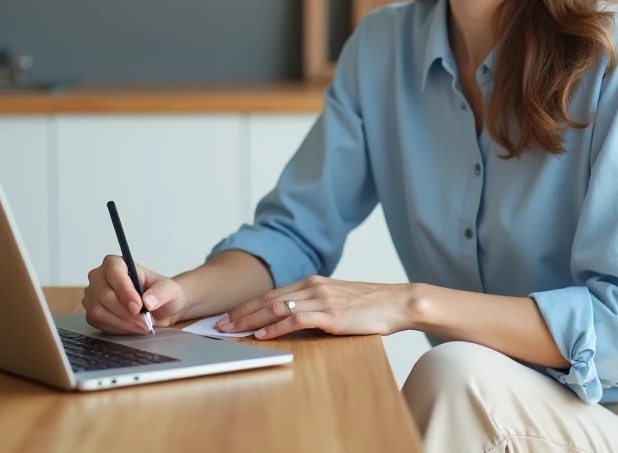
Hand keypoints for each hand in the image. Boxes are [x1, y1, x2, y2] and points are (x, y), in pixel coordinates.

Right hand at [82, 254, 186, 334]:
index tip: (138, 306)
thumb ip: (160, 293)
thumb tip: (147, 301)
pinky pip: (97, 322)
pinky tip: (130, 327)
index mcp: (117, 263)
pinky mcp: (92, 311)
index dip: (125, 291)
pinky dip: (116, 328)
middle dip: (124, 312)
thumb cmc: (161, 293)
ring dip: (121, 322)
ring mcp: (94, 294)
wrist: (160, 308)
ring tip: (140, 325)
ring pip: (98, 311)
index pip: (114, 273)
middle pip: (104, 295)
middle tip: (142, 321)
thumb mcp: (169, 290)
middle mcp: (101, 276)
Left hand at [216, 275, 411, 339]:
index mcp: (313, 283)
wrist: (397, 302)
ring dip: (251, 320)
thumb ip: (314, 306)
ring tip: (232, 330)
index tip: (228, 315)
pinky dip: (276, 326)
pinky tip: (263, 335)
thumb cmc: (370, 305)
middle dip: (240, 312)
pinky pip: (296, 319)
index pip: (271, 293)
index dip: (247, 305)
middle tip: (219, 324)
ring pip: (276, 307)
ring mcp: (322, 299)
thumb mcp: (337, 301)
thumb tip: (289, 321)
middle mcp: (313, 287)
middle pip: (267, 299)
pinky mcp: (331, 315)